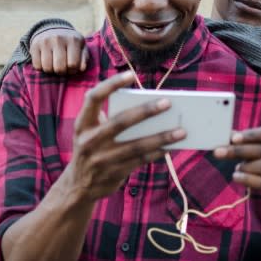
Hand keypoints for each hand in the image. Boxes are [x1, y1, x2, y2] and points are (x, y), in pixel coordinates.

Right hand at [30, 28, 88, 74]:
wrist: (52, 30)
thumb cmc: (70, 44)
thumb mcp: (81, 48)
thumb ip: (84, 58)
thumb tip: (81, 69)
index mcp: (73, 40)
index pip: (73, 65)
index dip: (72, 70)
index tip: (71, 67)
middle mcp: (58, 39)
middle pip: (59, 68)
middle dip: (62, 72)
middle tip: (62, 67)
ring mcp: (45, 41)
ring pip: (47, 68)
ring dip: (51, 71)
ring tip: (54, 64)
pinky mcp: (34, 46)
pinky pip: (37, 66)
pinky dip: (41, 68)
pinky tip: (46, 61)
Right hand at [65, 71, 185, 202]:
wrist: (77, 186)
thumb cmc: (91, 149)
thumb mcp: (89, 131)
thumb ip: (108, 118)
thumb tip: (146, 106)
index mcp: (82, 124)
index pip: (93, 97)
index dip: (110, 84)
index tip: (131, 75)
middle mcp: (89, 140)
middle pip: (120, 121)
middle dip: (146, 111)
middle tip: (167, 103)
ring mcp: (101, 159)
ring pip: (136, 145)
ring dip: (161, 137)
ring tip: (182, 131)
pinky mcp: (114, 173)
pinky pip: (140, 160)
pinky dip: (158, 153)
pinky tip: (171, 147)